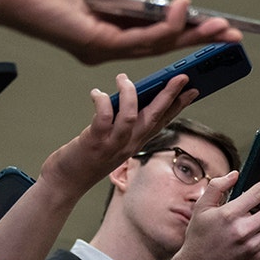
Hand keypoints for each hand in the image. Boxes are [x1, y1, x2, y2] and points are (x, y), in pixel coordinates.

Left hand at [0, 73, 195, 259]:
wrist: (65, 183)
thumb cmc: (86, 158)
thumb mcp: (112, 142)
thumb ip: (122, 123)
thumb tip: (129, 95)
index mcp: (136, 143)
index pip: (163, 121)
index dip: (179, 105)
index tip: (193, 90)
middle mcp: (130, 144)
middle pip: (155, 116)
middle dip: (169, 95)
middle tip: (181, 77)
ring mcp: (114, 144)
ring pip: (132, 115)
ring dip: (130, 93)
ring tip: (123, 77)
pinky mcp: (95, 142)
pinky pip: (104, 117)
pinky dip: (102, 101)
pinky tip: (96, 92)